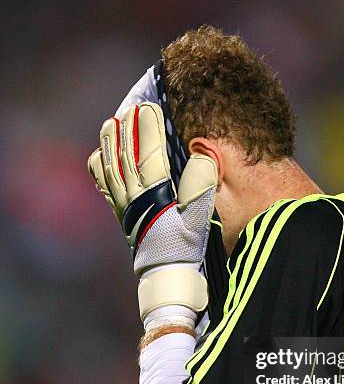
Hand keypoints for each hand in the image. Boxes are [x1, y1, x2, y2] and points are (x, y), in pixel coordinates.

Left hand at [88, 103, 217, 322]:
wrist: (166, 276)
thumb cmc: (186, 248)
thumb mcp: (199, 220)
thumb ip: (201, 187)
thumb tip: (202, 154)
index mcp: (156, 196)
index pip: (149, 154)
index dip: (148, 130)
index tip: (150, 108)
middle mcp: (135, 199)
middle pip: (126, 157)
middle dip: (128, 130)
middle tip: (129, 109)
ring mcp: (125, 207)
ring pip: (111, 169)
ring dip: (110, 144)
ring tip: (111, 124)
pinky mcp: (121, 216)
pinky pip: (105, 187)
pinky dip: (101, 169)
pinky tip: (100, 156)